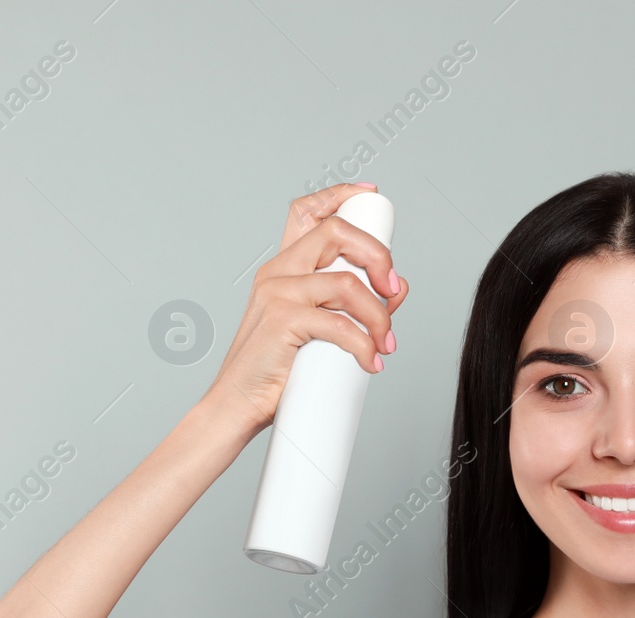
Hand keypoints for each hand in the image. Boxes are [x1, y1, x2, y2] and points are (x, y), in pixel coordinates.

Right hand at [203, 183, 408, 437]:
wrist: (236, 406)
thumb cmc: (273, 372)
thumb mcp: (317, 331)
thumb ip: (352, 305)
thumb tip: (398, 289)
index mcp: (282, 268)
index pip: (306, 212)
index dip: (340, 195)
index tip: (370, 194)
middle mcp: (277, 272)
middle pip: (336, 232)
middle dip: (378, 255)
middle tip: (393, 290)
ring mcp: (278, 293)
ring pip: (347, 283)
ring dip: (379, 316)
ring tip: (386, 344)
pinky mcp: (282, 320)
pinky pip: (340, 325)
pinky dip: (364, 346)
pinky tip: (370, 363)